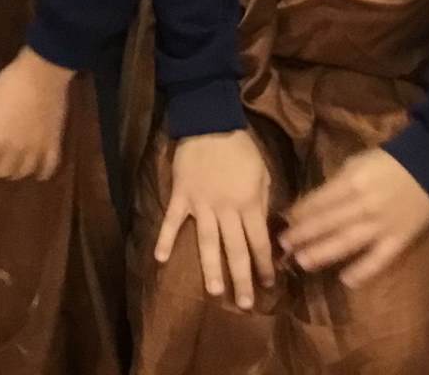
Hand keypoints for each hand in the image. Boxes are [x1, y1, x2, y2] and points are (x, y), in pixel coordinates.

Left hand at [0, 47, 73, 180]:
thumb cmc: (8, 83)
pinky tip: (39, 175)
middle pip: (3, 170)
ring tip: (11, 170)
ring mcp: (36, 148)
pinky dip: (43, 173)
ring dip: (16, 173)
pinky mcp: (53, 142)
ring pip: (25, 171)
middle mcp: (15, 150)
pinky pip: (50, 165)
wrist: (41, 74)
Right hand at [156, 129, 275, 308]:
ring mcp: (201, 205)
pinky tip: (160, 259)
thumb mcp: (262, 174)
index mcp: (249, 204)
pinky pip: (172, 221)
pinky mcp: (181, 196)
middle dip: (242, 278)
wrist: (210, 124)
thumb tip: (266, 228)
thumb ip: (262, 202)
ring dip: (211, 268)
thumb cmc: (241, 149)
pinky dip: (165, 239)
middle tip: (244, 305)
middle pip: (235, 249)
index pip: (259, 242)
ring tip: (214, 292)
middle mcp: (226, 210)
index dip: (265, 265)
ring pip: (207, 242)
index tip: (269, 285)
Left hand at [282, 148, 428, 287]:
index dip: (299, 212)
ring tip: (302, 262)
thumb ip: (334, 184)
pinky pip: (379, 259)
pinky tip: (346, 280)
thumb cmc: (386, 163)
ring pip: (348, 242)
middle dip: (303, 234)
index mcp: (351, 182)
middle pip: (328, 222)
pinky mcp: (399, 239)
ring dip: (323, 253)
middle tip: (283, 246)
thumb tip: (309, 205)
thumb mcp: (354, 163)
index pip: (319, 200)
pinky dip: (363, 270)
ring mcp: (382, 225)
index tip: (282, 222)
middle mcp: (364, 205)